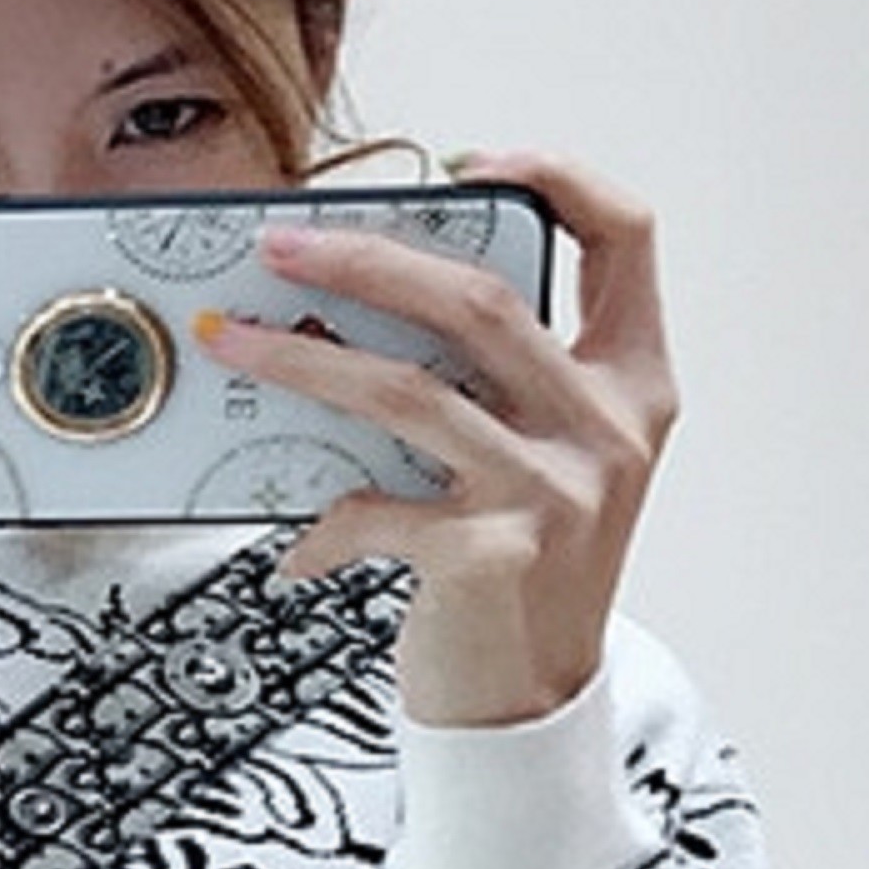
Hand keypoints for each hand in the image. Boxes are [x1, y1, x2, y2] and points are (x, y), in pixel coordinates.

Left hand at [211, 152, 679, 728]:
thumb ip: (497, 383)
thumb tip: (364, 303)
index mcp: (634, 384)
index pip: (628, 238)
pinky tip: (295, 546)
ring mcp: (555, 493)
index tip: (468, 163)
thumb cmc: (525, 573)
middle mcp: (608, 429)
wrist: (532, 705)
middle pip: (479, 299)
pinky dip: (321, 523)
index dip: (557, 177)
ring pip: (407, 390)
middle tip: (280, 244)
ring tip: (234, 341)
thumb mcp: (546, 461)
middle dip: (365, 258)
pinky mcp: (493, 556)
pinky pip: (375, 509)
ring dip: (302, 359)